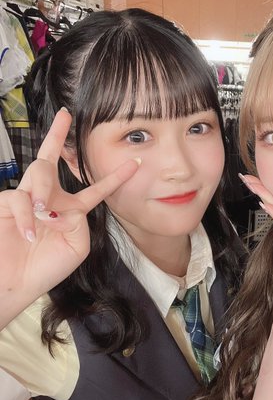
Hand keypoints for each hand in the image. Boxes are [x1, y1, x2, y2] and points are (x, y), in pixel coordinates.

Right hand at [0, 109, 138, 323]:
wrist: (13, 284)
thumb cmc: (44, 270)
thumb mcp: (76, 247)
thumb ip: (80, 222)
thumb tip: (63, 203)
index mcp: (68, 211)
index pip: (93, 189)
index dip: (113, 177)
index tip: (133, 163)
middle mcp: (46, 200)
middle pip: (50, 160)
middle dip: (56, 135)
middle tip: (65, 115)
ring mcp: (24, 199)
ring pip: (38, 174)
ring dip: (44, 192)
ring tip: (45, 215)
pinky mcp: (4, 204)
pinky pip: (20, 199)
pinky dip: (28, 217)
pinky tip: (30, 232)